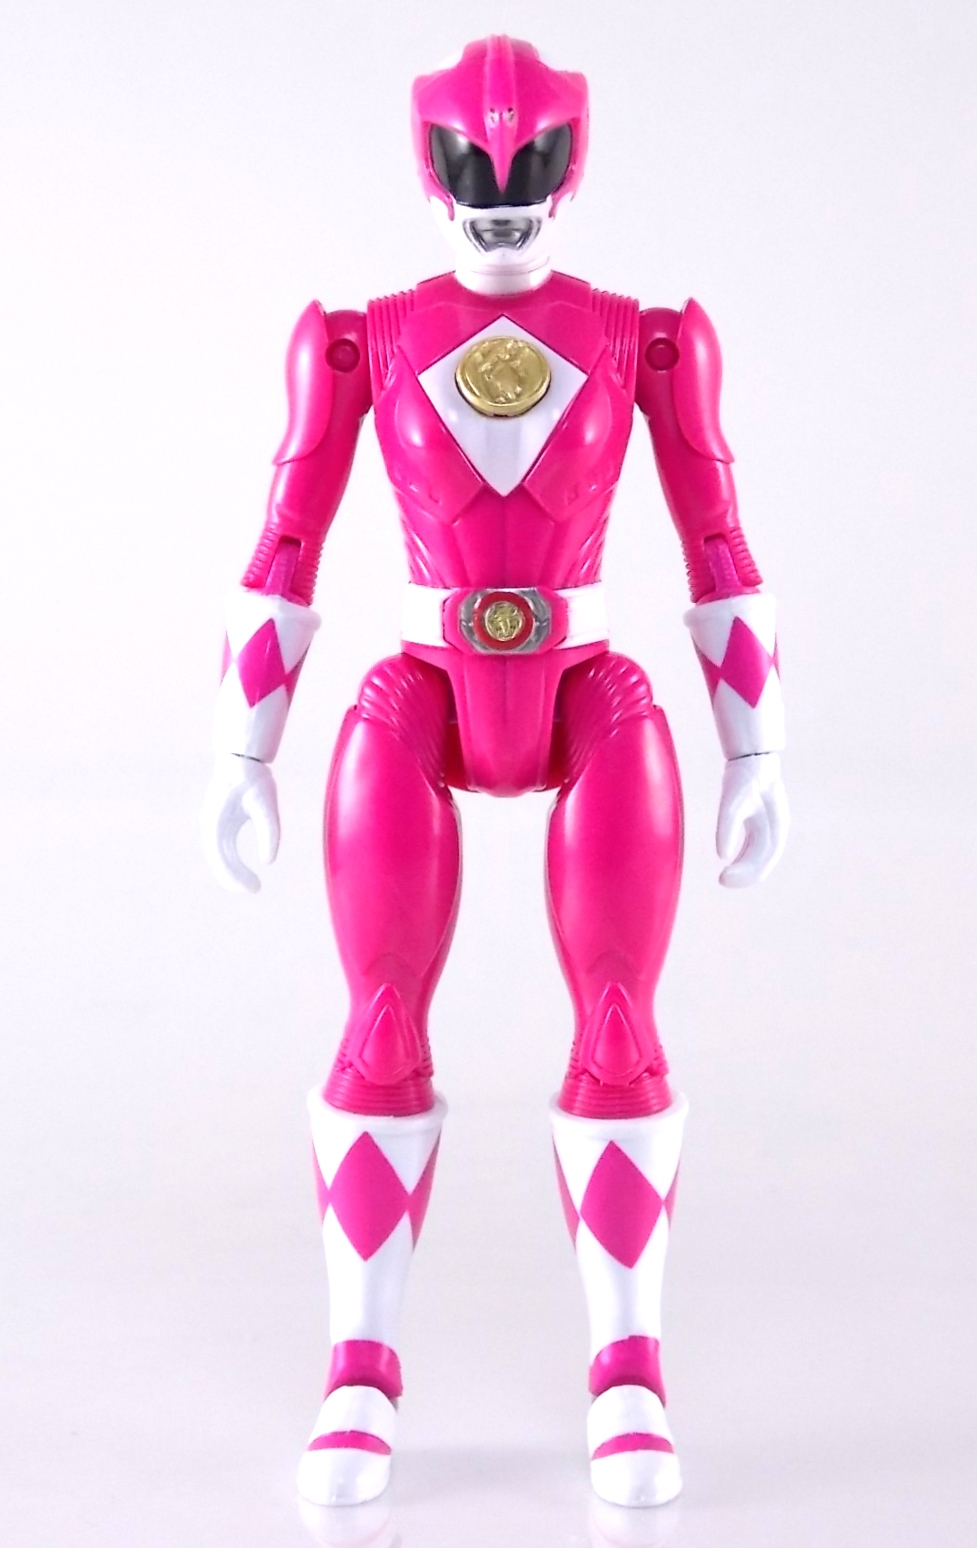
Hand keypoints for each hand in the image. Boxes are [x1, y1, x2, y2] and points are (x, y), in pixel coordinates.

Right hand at [201, 753, 280, 893]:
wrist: (242, 758)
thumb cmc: (255, 780)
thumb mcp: (267, 806)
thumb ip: (270, 832)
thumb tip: (269, 861)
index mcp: (217, 823)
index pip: (223, 859)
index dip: (236, 876)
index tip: (255, 887)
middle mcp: (210, 826)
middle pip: (218, 862)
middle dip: (234, 879)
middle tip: (255, 889)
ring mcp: (212, 825)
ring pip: (218, 857)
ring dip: (231, 873)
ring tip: (250, 885)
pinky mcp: (219, 823)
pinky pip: (222, 849)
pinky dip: (231, 862)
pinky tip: (242, 871)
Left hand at [716, 752, 788, 887]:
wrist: (752, 760)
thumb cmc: (742, 780)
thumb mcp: (731, 804)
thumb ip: (727, 829)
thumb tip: (722, 855)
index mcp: (775, 828)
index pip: (763, 860)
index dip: (746, 874)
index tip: (724, 878)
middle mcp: (776, 832)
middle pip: (763, 863)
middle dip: (744, 876)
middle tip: (722, 880)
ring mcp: (769, 829)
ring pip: (759, 858)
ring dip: (744, 870)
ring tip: (725, 878)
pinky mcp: (759, 826)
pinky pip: (754, 849)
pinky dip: (743, 859)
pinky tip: (730, 864)